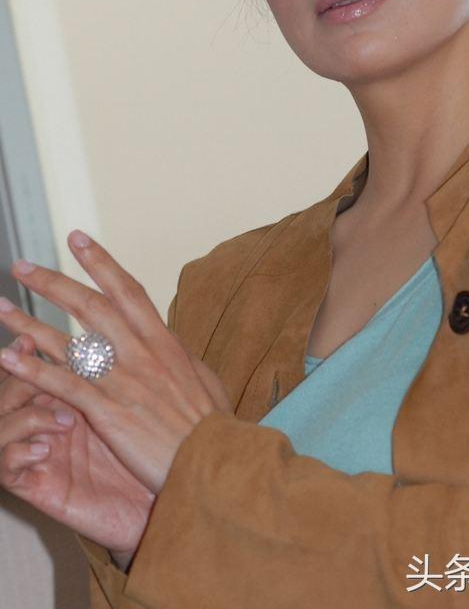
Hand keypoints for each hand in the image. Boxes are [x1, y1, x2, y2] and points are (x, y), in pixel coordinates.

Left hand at [0, 231, 232, 500]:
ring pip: (68, 342)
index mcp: (164, 340)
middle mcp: (141, 352)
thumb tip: (170, 339)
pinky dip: (33, 369)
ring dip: (29, 323)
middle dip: (53, 283)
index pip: (127, 290)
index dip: (100, 262)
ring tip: (1, 307)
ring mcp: (123, 381)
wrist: (216, 460)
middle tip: (22, 266)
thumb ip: (179, 355)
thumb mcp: (202, 377)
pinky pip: (63, 384)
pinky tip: (7, 358)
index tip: (77, 238)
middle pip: (90, 306)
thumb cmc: (212, 424)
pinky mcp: (108, 412)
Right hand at [0, 332, 154, 558]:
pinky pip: (7, 465)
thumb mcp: (149, 401)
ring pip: (2, 422)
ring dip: (24, 412)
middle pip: (14, 387)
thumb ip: (139, 366)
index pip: (46, 363)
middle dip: (16, 366)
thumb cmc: (158, 453)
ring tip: (60, 420)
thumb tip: (143, 321)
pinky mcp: (39, 486)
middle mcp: (53, 422)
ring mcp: (43, 453)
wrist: (165, 503)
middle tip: (23, 349)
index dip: (37, 339)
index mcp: (77, 397)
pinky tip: (41, 449)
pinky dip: (17, 451)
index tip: (41, 326)